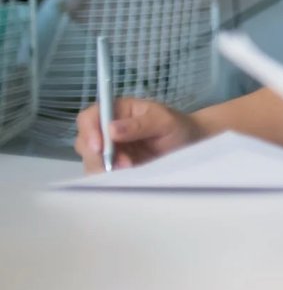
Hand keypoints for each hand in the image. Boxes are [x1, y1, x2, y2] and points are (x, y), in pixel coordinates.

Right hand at [74, 97, 204, 174]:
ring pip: (91, 161)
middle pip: (85, 142)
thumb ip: (140, 124)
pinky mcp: (114, 167)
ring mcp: (109, 150)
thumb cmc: (178, 127)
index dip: (89, 131)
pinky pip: (102, 175)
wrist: (191, 145)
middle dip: (99, 156)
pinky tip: (127, 177)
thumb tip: (111, 130)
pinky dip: (110, 179)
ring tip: (131, 170)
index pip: (90, 117)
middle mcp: (107, 130)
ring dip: (106, 169)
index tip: (99, 147)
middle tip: (124, 164)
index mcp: (117, 111)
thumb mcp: (164, 121)